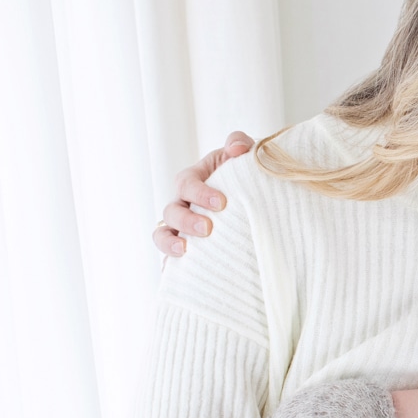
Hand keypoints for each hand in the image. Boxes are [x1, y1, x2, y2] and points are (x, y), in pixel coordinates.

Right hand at [152, 131, 253, 256]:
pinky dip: (168, 264)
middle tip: (208, 228)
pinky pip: (168, 259)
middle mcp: (183, 204)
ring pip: (162, 234)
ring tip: (185, 250)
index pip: (186, 183)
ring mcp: (181, 228)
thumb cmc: (244, 178)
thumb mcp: (243, 157)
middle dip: (186, 219)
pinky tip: (175, 273)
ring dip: (169, 242)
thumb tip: (236, 148)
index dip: (198, 191)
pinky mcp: (186, 250)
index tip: (221, 202)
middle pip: (171, 210)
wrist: (255, 203)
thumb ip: (240, 144)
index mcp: (194, 181)